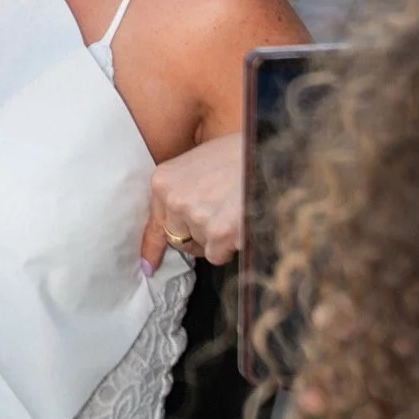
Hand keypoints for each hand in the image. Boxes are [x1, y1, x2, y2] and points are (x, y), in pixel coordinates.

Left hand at [140, 131, 243, 272]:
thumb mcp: (200, 164)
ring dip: (217, 239)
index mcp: (164, 180)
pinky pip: (219, 255)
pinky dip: (231, 246)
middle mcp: (174, 199)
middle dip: (197, 235)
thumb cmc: (239, 154)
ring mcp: (195, 217)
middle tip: (220, 218)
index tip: (148, 265)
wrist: (270, 153)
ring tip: (235, 210)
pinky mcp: (219, 234)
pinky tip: (242, 222)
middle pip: (178, 238)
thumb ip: (183, 190)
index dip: (152, 246)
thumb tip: (177, 221)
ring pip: (202, 247)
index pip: (155, 222)